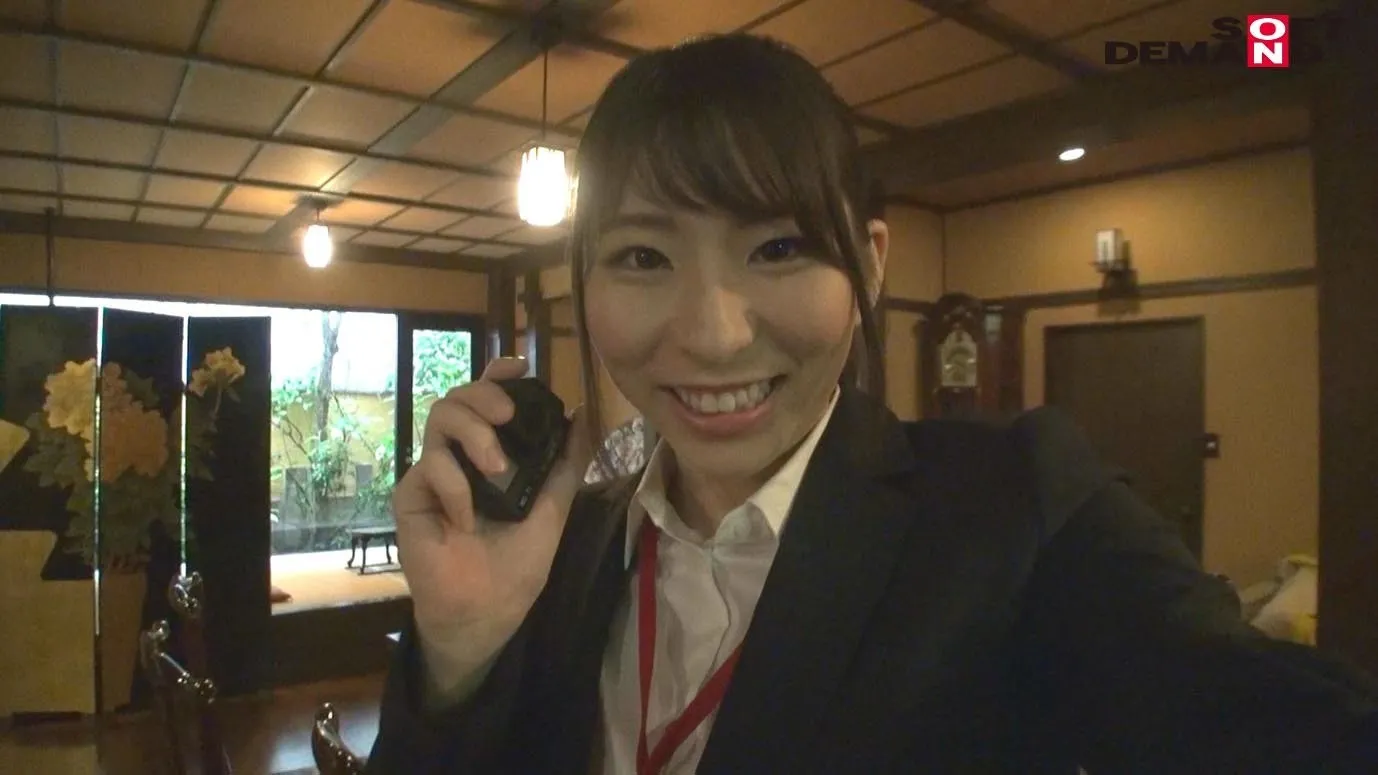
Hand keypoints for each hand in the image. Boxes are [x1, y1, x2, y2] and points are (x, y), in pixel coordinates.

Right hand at [392, 357, 591, 676]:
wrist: (489, 610)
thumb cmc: (517, 562)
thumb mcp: (553, 507)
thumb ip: (565, 462)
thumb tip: (580, 413)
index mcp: (493, 452)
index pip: (487, 399)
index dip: (498, 375)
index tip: (519, 369)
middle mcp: (460, 455)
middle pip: (459, 397)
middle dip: (485, 395)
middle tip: (509, 415)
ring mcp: (433, 473)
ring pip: (439, 418)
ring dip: (473, 433)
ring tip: (496, 468)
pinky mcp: (411, 497)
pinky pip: (429, 468)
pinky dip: (455, 487)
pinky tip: (468, 520)